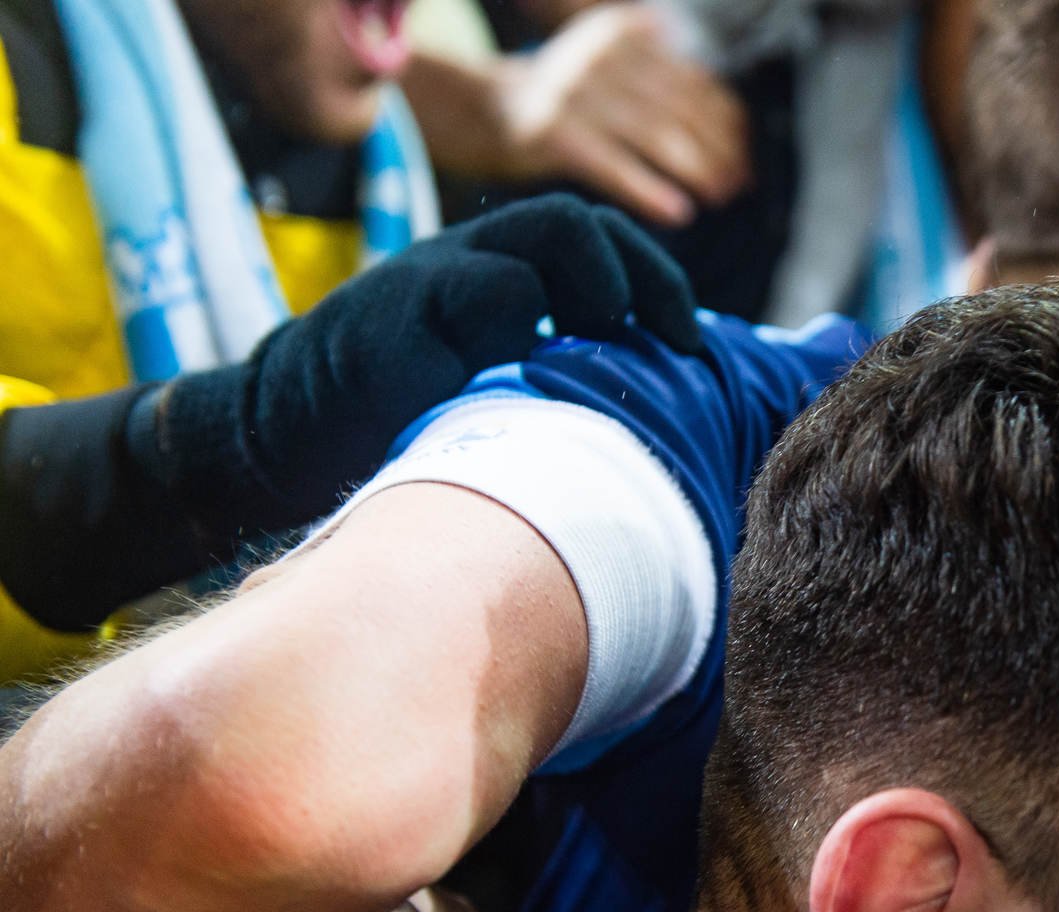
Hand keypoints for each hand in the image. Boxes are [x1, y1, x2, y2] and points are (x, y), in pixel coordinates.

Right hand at [153, 193, 700, 531]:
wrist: (271, 444)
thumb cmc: (398, 427)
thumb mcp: (482, 386)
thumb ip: (549, 374)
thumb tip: (660, 411)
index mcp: (489, 271)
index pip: (592, 236)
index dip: (654, 279)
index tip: (694, 348)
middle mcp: (456, 264)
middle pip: (570, 226)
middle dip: (638, 283)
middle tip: (671, 352)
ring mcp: (416, 291)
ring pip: (526, 257)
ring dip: (586, 305)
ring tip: (602, 367)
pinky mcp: (384, 335)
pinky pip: (472, 313)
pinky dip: (518, 347)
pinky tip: (538, 397)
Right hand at [492, 3, 749, 226]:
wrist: (488, 109)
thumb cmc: (569, 102)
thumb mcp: (614, 72)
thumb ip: (664, 81)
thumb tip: (735, 124)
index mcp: (623, 37)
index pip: (691, 81)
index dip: (726, 122)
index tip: (746, 157)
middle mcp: (601, 56)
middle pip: (677, 108)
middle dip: (717, 150)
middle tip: (739, 185)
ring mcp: (575, 92)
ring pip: (653, 135)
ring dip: (695, 170)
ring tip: (719, 197)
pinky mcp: (553, 132)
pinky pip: (611, 165)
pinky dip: (648, 190)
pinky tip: (677, 212)